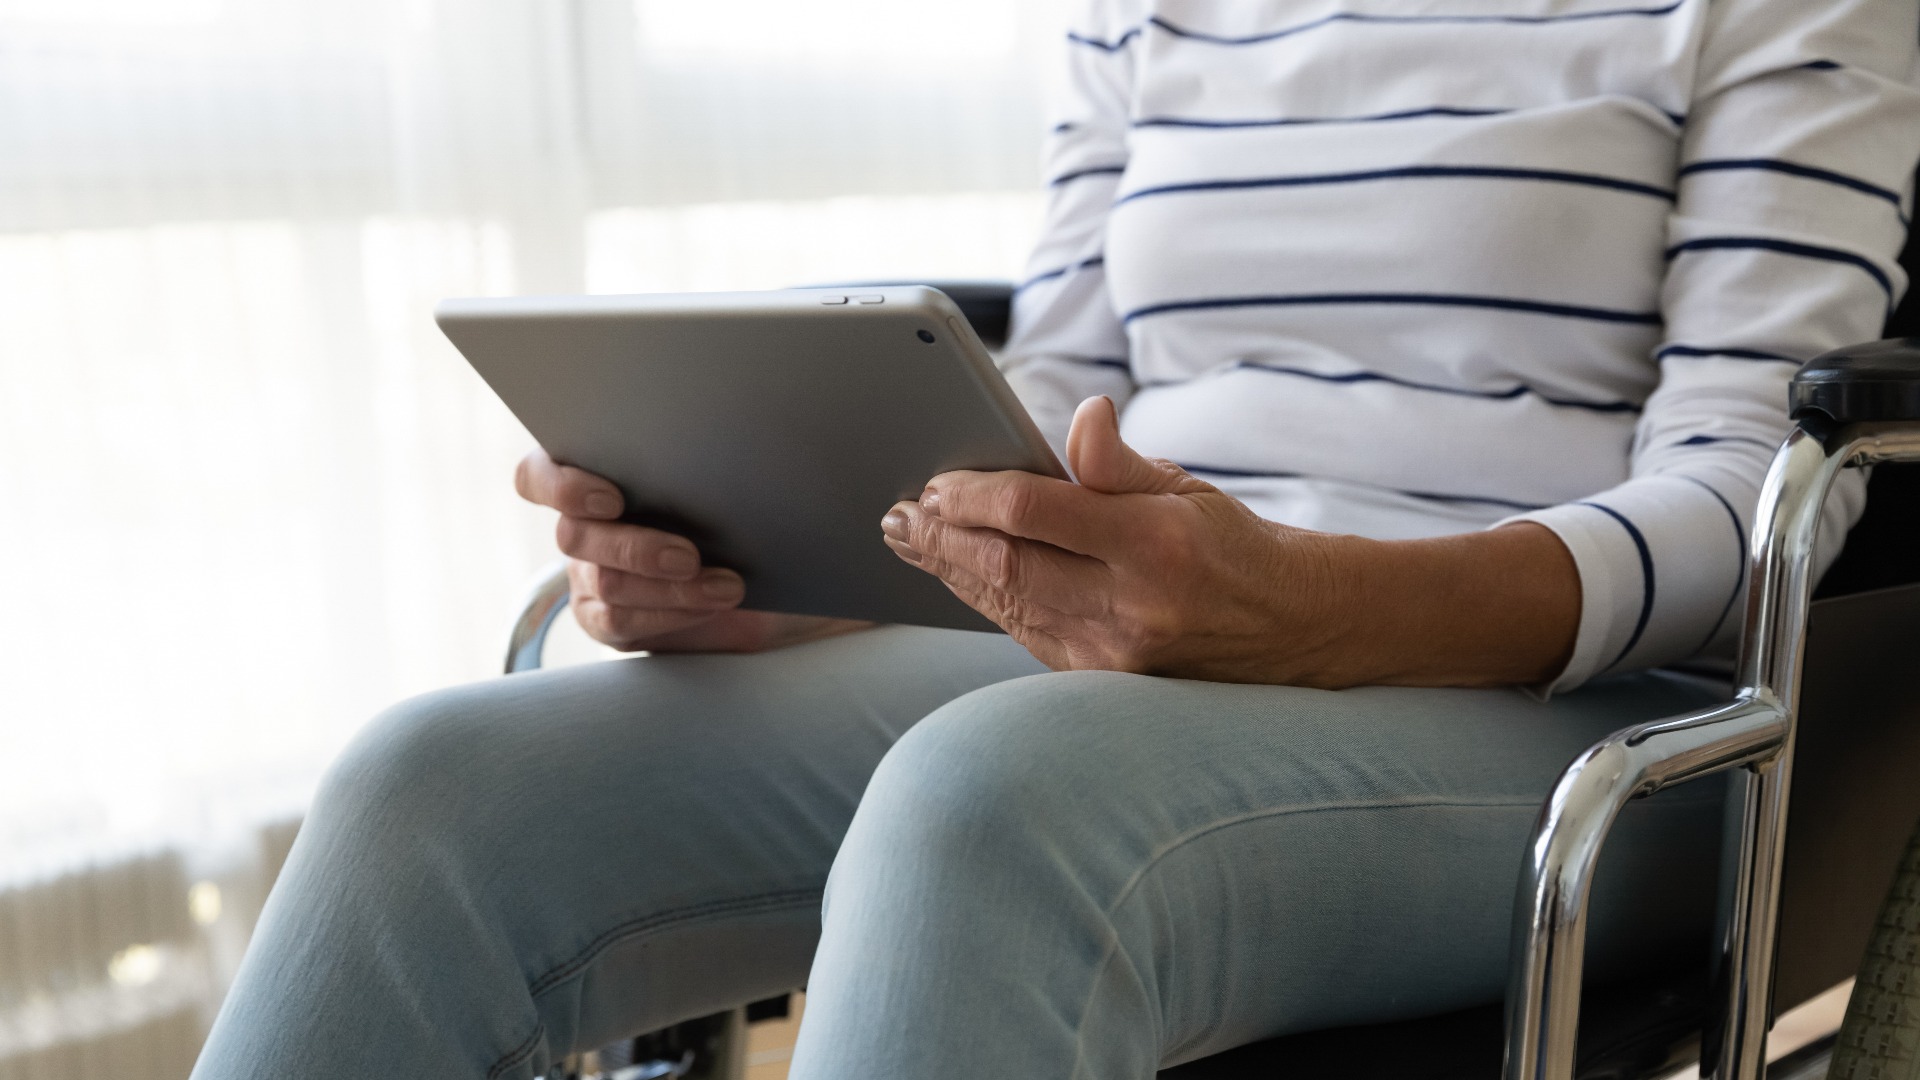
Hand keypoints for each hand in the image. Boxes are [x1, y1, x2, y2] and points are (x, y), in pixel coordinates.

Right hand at [515, 449, 868, 652]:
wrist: (773, 563)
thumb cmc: (742, 499)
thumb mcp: (732, 467)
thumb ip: (711, 449)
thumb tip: (746, 421)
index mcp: (592, 472)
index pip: (539, 475)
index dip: (560, 485)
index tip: (611, 496)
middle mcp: (583, 525)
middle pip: (575, 534)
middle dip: (635, 547)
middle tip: (688, 554)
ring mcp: (592, 574)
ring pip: (604, 583)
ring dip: (668, 586)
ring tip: (726, 584)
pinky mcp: (612, 619)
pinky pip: (624, 622)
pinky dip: (674, 614)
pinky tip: (716, 601)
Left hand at [879, 397, 1578, 687]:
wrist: (1301, 631)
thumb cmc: (1237, 548)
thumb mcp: (1188, 488)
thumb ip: (1118, 461)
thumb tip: (1079, 416)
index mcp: (1154, 545)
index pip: (1034, 511)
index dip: (973, 495)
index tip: (935, 481)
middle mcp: (1131, 608)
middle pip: (1004, 568)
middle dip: (941, 539)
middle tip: (898, 514)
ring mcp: (1115, 655)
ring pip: (1006, 607)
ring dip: (950, 572)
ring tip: (909, 539)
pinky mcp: (1106, 683)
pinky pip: (1027, 635)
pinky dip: (987, 601)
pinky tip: (959, 576)